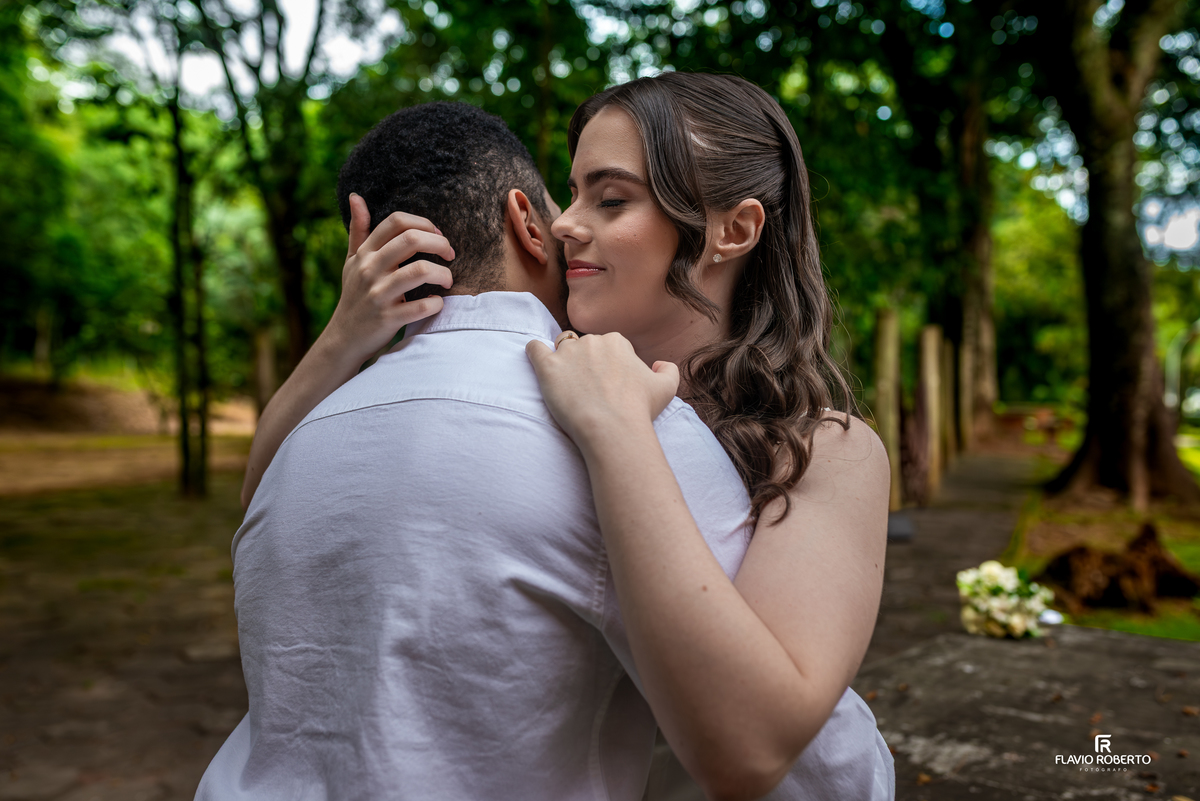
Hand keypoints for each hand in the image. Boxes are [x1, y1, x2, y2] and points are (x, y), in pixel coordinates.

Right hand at [323, 194, 455, 363]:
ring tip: (448, 280)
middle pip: (411, 240)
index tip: (438, 235)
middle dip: (439, 243)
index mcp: (365, 253)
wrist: (343, 338)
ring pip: (420, 271)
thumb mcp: (352, 261)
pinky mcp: (388, 319)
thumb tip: (355, 197)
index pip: (396, 222)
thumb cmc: (354, 295)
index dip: (424, 223)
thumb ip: (358, 230)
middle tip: (451, 254)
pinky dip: (436, 304)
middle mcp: (369, 270)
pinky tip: (438, 303)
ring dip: (443, 273)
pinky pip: (421, 307)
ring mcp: (378, 295)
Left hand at [526, 332, 679, 446]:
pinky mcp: (547, 367)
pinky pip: (534, 349)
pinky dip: (534, 351)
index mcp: (617, 342)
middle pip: (584, 346)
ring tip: (565, 382)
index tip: (607, 384)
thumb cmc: (640, 410)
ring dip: (563, 361)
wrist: (613, 429)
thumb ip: (668, 370)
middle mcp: (592, 341)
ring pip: (561, 347)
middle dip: (585, 362)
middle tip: (588, 389)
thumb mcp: (667, 388)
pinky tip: (538, 360)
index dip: (608, 364)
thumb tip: (659, 364)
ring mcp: (567, 352)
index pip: (608, 346)